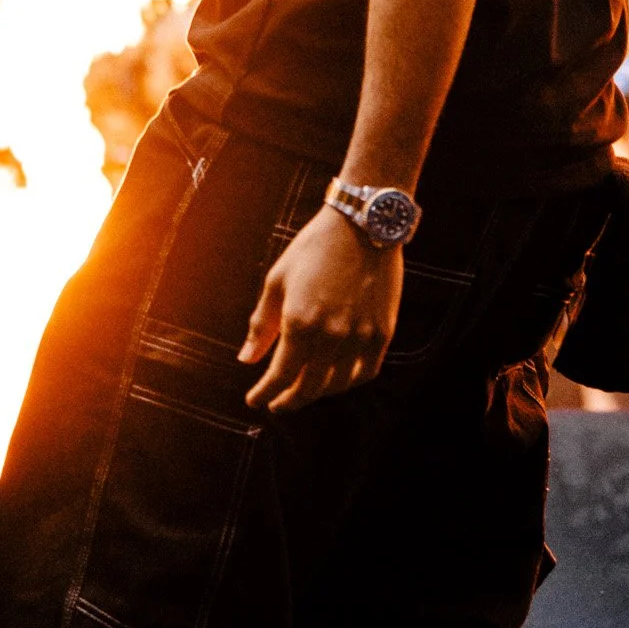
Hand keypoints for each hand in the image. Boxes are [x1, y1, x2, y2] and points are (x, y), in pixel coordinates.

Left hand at [240, 204, 401, 411]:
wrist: (362, 224)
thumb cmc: (314, 247)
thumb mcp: (277, 280)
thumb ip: (262, 324)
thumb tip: (246, 358)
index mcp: (299, 324)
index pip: (279, 377)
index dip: (264, 394)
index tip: (255, 400)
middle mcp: (330, 337)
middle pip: (307, 389)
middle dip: (288, 401)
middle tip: (278, 403)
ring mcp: (359, 338)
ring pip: (337, 386)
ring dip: (317, 393)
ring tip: (306, 389)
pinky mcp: (382, 333)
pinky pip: (366, 373)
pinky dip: (349, 382)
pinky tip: (338, 378)